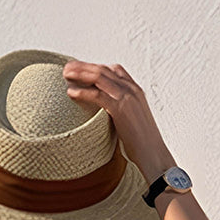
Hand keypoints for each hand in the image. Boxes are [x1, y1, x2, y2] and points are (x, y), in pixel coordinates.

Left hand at [62, 60, 174, 181]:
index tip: (82, 69)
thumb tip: (106, 113)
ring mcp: (127, 97)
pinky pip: (98, 95)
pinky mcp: (121, 109)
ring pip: (99, 77)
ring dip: (80, 73)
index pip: (115, 70)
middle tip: (68, 66)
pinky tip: (71, 92)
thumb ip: (121, 110)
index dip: (96, 67)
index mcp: (136, 90)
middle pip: (104, 70)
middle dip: (84, 67)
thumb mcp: (133, 119)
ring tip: (66, 74)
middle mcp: (131, 89)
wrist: (153, 153)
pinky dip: (83, 92)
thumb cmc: (143, 142)